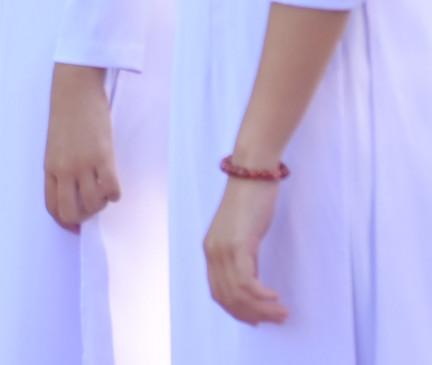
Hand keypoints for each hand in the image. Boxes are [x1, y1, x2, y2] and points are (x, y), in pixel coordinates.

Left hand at [44, 64, 120, 230]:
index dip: (64, 221)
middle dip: (84, 218)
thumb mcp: (55, 145)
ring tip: (104, 191)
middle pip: (71, 212)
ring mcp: (83, 164)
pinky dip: (115, 193)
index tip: (74, 225)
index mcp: (49, 167)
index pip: (52, 206)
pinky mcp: (103, 157)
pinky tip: (113, 182)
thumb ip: (61, 167)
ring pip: (94, 204)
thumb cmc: (65, 115)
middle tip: (93, 208)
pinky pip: (112, 189)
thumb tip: (74, 190)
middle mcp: (63, 170)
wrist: (74, 90)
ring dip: (102, 204)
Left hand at [204, 176, 288, 324]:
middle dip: (252, 314)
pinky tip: (275, 297)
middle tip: (277, 320)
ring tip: (282, 312)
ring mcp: (222, 248)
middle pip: (227, 297)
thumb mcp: (245, 235)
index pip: (218, 291)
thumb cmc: (252, 201)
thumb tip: (253, 282)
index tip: (257, 321)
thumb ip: (245, 258)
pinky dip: (260, 295)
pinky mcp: (236, 244)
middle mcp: (212, 252)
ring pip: (237, 293)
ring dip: (261, 308)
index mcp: (211, 250)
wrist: (252, 173)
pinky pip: (246, 281)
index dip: (237, 311)